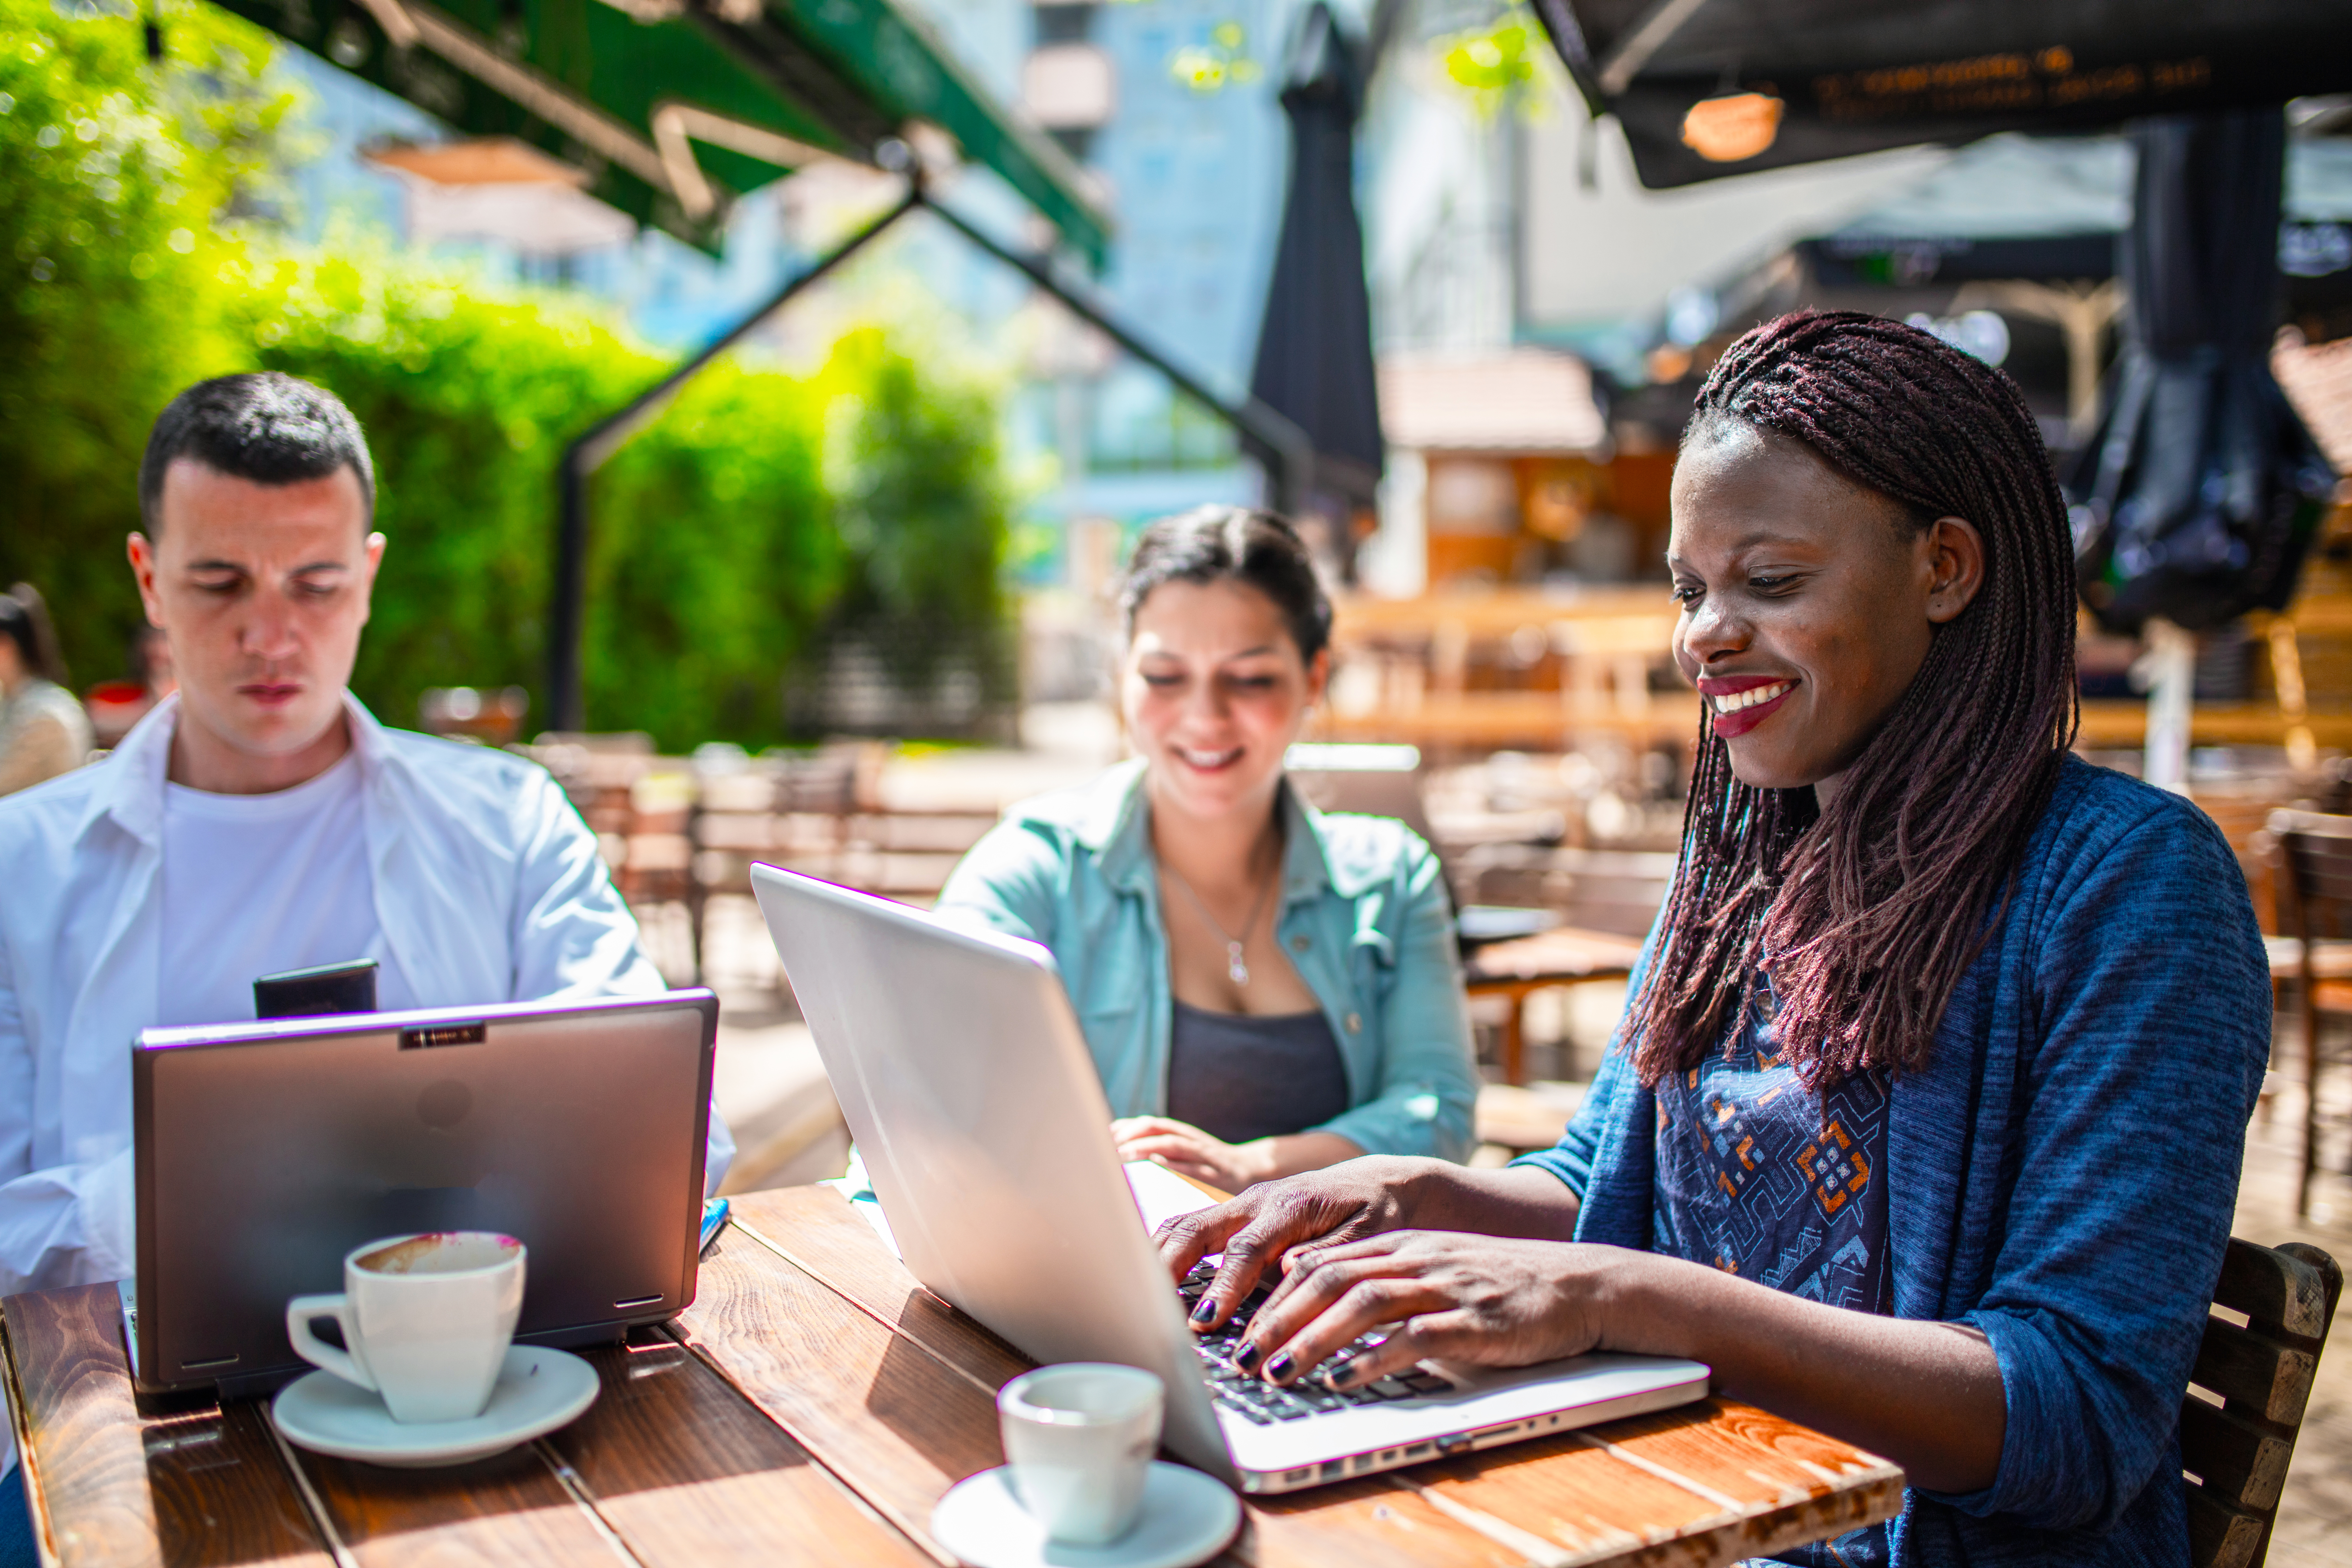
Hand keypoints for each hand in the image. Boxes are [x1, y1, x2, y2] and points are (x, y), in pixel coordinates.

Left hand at [1111, 1116, 1270, 1191]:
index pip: (1150, 1123)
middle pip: (1158, 1128)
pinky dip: (1174, 1164)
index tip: (1103, 1134)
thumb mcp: (1186, 1152)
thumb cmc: (1210, 1165)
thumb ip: (1159, 1148)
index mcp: (1183, 1135)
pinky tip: (1157, 1163)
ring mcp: (1205, 1155)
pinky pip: (1193, 1168)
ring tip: (1124, 1153)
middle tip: (1107, 1144)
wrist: (1252, 1170)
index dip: (1126, 1126)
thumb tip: (1121, 1146)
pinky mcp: (1217, 1173)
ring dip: (1147, 1146)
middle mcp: (1191, 1140)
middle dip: (1131, 1134)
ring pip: (1173, 1144)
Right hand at [1154, 1157, 1452, 1329]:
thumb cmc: (1376, 1212)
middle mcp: (1256, 1202)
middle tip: (1153, 1309)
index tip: (1206, 1321)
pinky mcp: (1234, 1217)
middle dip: (1170, 1268)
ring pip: (1184, 1226)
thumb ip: (1325, 1254)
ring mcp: (1240, 1206)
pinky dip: (1167, 1251)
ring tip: (1141, 1296)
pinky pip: (1190, 1229)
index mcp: (1289, 1206)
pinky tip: (1154, 1280)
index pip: (1245, 1250)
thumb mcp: (1366, 1234)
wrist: (1378, 1182)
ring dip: (1160, 1258)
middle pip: (1196, 1230)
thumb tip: (1283, 1272)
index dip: (1223, 1287)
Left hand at [1230, 1230, 1622, 1389]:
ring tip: (1280, 1371)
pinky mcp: (1472, 1319)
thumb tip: (1320, 1308)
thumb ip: (1383, 1282)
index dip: (1273, 1294)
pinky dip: (1376, 1358)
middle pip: (1330, 1279)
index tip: (1238, 1326)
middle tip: (1243, 1356)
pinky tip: (1347, 1379)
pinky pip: (1416, 1337)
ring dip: (1315, 1339)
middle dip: (1278, 1318)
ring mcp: (1444, 1286)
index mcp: (1400, 1246)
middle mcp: (1415, 1259)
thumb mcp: (1432, 1271)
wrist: (1574, 1283)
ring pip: (1363, 1303)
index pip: (1320, 1262)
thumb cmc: (1496, 1284)